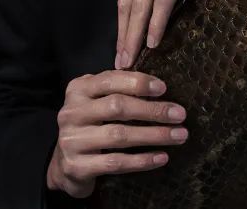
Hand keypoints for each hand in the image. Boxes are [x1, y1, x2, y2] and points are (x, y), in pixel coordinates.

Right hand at [46, 70, 188, 198]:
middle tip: (180, 114)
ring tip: (179, 135)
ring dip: (154, 135)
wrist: (66, 165)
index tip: (164, 88)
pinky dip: (142, 160)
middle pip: (117, 107)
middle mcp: (71, 113)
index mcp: (78, 90)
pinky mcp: (76, 167)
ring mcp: (71, 141)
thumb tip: (160, 86)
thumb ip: (119, 89)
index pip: (110, 80)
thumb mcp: (98, 101)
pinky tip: (161, 157)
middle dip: (152, 110)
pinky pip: (115, 162)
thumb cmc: (92, 125)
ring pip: (119, 136)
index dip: (138, 83)